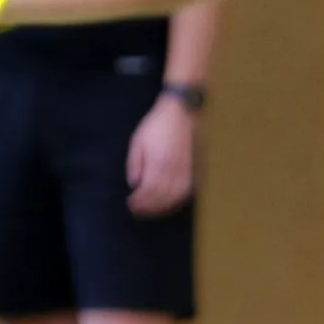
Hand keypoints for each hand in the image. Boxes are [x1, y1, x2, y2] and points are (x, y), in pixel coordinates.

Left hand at [126, 95, 194, 216]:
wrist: (182, 112)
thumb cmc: (157, 125)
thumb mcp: (137, 141)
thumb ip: (134, 164)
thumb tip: (134, 184)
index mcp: (158, 163)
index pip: (147, 191)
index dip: (138, 201)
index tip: (130, 203)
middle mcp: (173, 170)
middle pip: (160, 198)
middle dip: (147, 207)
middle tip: (136, 211)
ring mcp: (186, 170)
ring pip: (174, 198)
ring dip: (161, 208)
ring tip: (150, 210)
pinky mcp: (194, 169)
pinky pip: (186, 192)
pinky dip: (175, 201)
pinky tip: (167, 203)